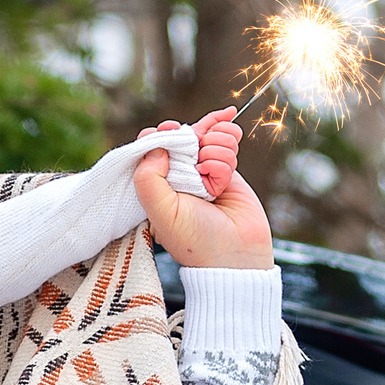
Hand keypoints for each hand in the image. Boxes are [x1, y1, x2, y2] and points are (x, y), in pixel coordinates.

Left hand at [131, 111, 272, 269]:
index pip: (153, 145)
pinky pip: (227, 143)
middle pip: (183, 134)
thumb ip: (147, 179)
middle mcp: (179, 175)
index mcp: (156, 184)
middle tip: (199, 160)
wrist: (237, 253)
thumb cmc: (195, 239)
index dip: (162, 133)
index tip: (170, 131)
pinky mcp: (227, 169)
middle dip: (192, 137)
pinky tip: (228, 166)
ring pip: (208, 136)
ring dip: (215, 148)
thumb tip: (157, 147)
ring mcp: (204, 170)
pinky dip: (228, 148)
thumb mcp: (161, 212)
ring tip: (213, 176)